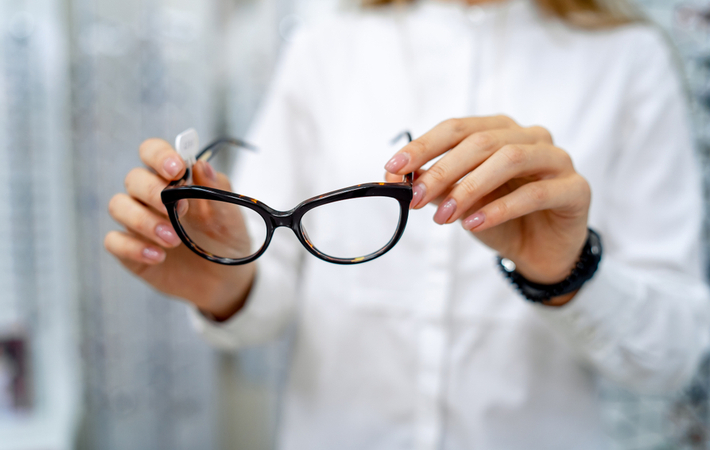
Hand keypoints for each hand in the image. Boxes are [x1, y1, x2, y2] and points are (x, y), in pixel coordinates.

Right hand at [104, 139, 254, 319]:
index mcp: (175, 180)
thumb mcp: (231, 216)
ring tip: (173, 240)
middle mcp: (151, 197)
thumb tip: (202, 165)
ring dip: (143, 220)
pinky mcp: (131, 250)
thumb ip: (217, 190)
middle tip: (179, 211)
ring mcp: (138, 223)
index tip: (176, 170)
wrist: (226, 280)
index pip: (153, 152)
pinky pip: (114, 241)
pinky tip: (158, 256)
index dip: (159, 155)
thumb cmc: (227, 239)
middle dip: (152, 191)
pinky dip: (133, 247)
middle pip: (134, 179)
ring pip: (118, 206)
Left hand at [385, 116, 590, 303]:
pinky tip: (473, 224)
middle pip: (481, 142)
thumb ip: (437, 186)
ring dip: (469, 188)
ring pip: (509, 160)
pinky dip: (499, 209)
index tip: (393, 167)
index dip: (423, 146)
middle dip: (443, 170)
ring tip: (443, 217)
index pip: (457, 128)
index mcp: (501, 130)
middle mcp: (530, 137)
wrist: (540, 252)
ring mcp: (556, 160)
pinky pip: (534, 193)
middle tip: (416, 198)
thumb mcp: (461, 202)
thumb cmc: (500, 220)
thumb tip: (401, 178)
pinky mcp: (575, 189)